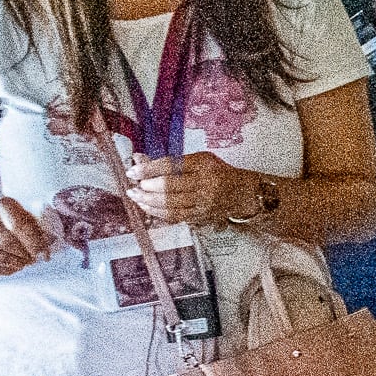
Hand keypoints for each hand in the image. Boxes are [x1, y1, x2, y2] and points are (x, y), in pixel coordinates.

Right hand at [0, 194, 54, 274]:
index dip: (36, 243)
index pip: (23, 224)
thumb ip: (37, 227)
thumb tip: (55, 241)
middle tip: (33, 262)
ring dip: (15, 263)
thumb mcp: (21, 220)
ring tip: (22, 264)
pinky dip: (2, 270)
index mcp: (5, 204)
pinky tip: (8, 267)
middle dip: (25, 254)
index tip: (45, 257)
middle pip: (8, 240)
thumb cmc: (5, 227)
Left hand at [126, 150, 247, 226]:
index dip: (149, 169)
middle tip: (134, 186)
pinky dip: (156, 212)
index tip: (133, 171)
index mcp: (204, 164)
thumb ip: (170, 162)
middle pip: (169, 186)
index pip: (171, 165)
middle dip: (146, 187)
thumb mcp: (198, 160)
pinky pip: (174, 216)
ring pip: (169, 204)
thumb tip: (138, 159)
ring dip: (147, 201)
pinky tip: (146, 206)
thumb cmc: (217, 173)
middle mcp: (205, 183)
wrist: (243, 193)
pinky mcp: (200, 216)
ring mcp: (203, 202)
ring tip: (136, 196)